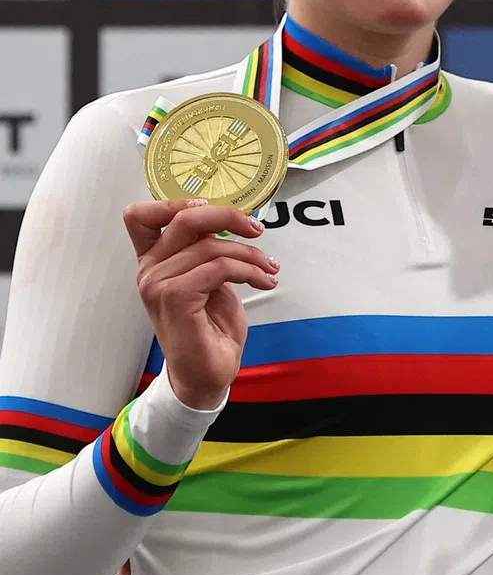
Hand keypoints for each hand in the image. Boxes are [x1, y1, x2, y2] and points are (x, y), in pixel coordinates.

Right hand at [123, 199, 279, 410]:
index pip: (141, 216)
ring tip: (269, 269)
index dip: (175, 202)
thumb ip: (208, 248)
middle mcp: (149, 269)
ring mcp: (158, 284)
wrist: (208, 373)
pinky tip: (264, 280)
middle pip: (183, 218)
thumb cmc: (210, 326)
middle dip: (227, 216)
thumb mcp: (211, 277)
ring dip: (250, 254)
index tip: (213, 206)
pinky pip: (219, 267)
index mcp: (154, 260)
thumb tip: (233, 220)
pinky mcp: (175, 298)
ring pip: (211, 245)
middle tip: (257, 230)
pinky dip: (248, 270)